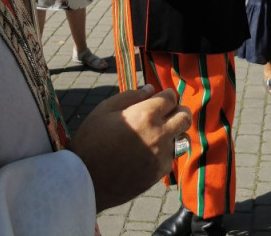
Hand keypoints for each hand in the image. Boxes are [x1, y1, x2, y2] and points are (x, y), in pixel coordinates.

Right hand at [69, 86, 192, 211]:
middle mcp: (159, 134)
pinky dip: (166, 151)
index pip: (171, 98)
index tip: (160, 97)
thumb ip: (130, 96)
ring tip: (160, 133)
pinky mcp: (159, 172)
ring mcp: (162, 155)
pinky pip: (171, 157)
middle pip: (185, 117)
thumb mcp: (105, 110)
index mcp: (146, 115)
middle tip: (167, 113)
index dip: (166, 95)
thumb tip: (150, 89)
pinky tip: (150, 151)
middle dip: (178, 110)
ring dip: (176, 132)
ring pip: (183, 138)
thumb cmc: (91, 141)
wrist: (86, 180)